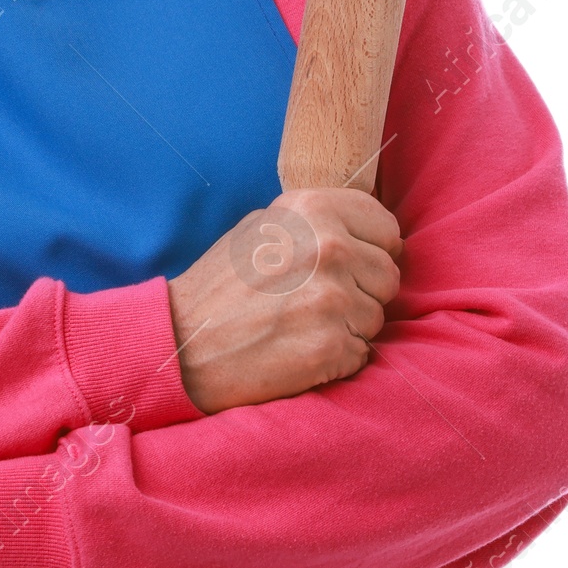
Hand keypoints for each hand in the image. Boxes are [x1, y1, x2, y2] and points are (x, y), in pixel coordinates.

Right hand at [167, 189, 402, 414]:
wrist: (181, 343)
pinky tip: (298, 349)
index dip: (371, 250)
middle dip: (360, 292)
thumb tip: (366, 233)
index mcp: (312, 210)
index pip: (386, 228)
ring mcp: (331, 298)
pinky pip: (361, 352)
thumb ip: (316, 224)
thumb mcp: (262, 227)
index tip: (350, 265)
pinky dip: (336, 357)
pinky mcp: (331, 346)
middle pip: (387, 276)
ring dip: (348, 327)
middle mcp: (327, 247)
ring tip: (300, 325)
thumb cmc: (220, 287)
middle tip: (313, 302)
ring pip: (376, 317)